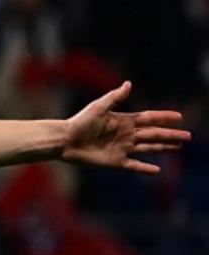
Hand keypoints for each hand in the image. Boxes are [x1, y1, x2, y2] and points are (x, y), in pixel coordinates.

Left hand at [62, 81, 190, 173]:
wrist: (65, 141)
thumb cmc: (80, 122)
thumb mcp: (98, 107)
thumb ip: (114, 97)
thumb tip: (129, 84)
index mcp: (123, 120)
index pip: (148, 118)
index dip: (163, 117)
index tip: (179, 116)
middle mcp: (125, 134)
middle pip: (153, 134)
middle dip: (171, 134)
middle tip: (188, 136)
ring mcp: (122, 148)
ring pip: (149, 148)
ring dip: (164, 147)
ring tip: (178, 147)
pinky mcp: (116, 162)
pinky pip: (135, 166)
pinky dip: (146, 168)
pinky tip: (157, 170)